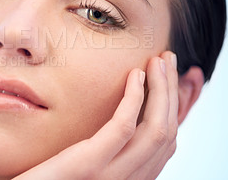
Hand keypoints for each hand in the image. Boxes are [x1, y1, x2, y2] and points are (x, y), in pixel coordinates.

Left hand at [14, 52, 178, 179]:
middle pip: (167, 132)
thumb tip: (122, 122)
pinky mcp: (89, 164)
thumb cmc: (52, 178)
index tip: (169, 79)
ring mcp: (112, 176)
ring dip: (162, 89)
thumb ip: (107, 150)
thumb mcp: (88, 163)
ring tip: (158, 60)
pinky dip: (134, 97)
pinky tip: (135, 75)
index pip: (166, 143)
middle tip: (168, 59)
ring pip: (155, 128)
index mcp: (130, 178)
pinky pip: (123, 126)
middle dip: (172, 92)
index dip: (175, 107)